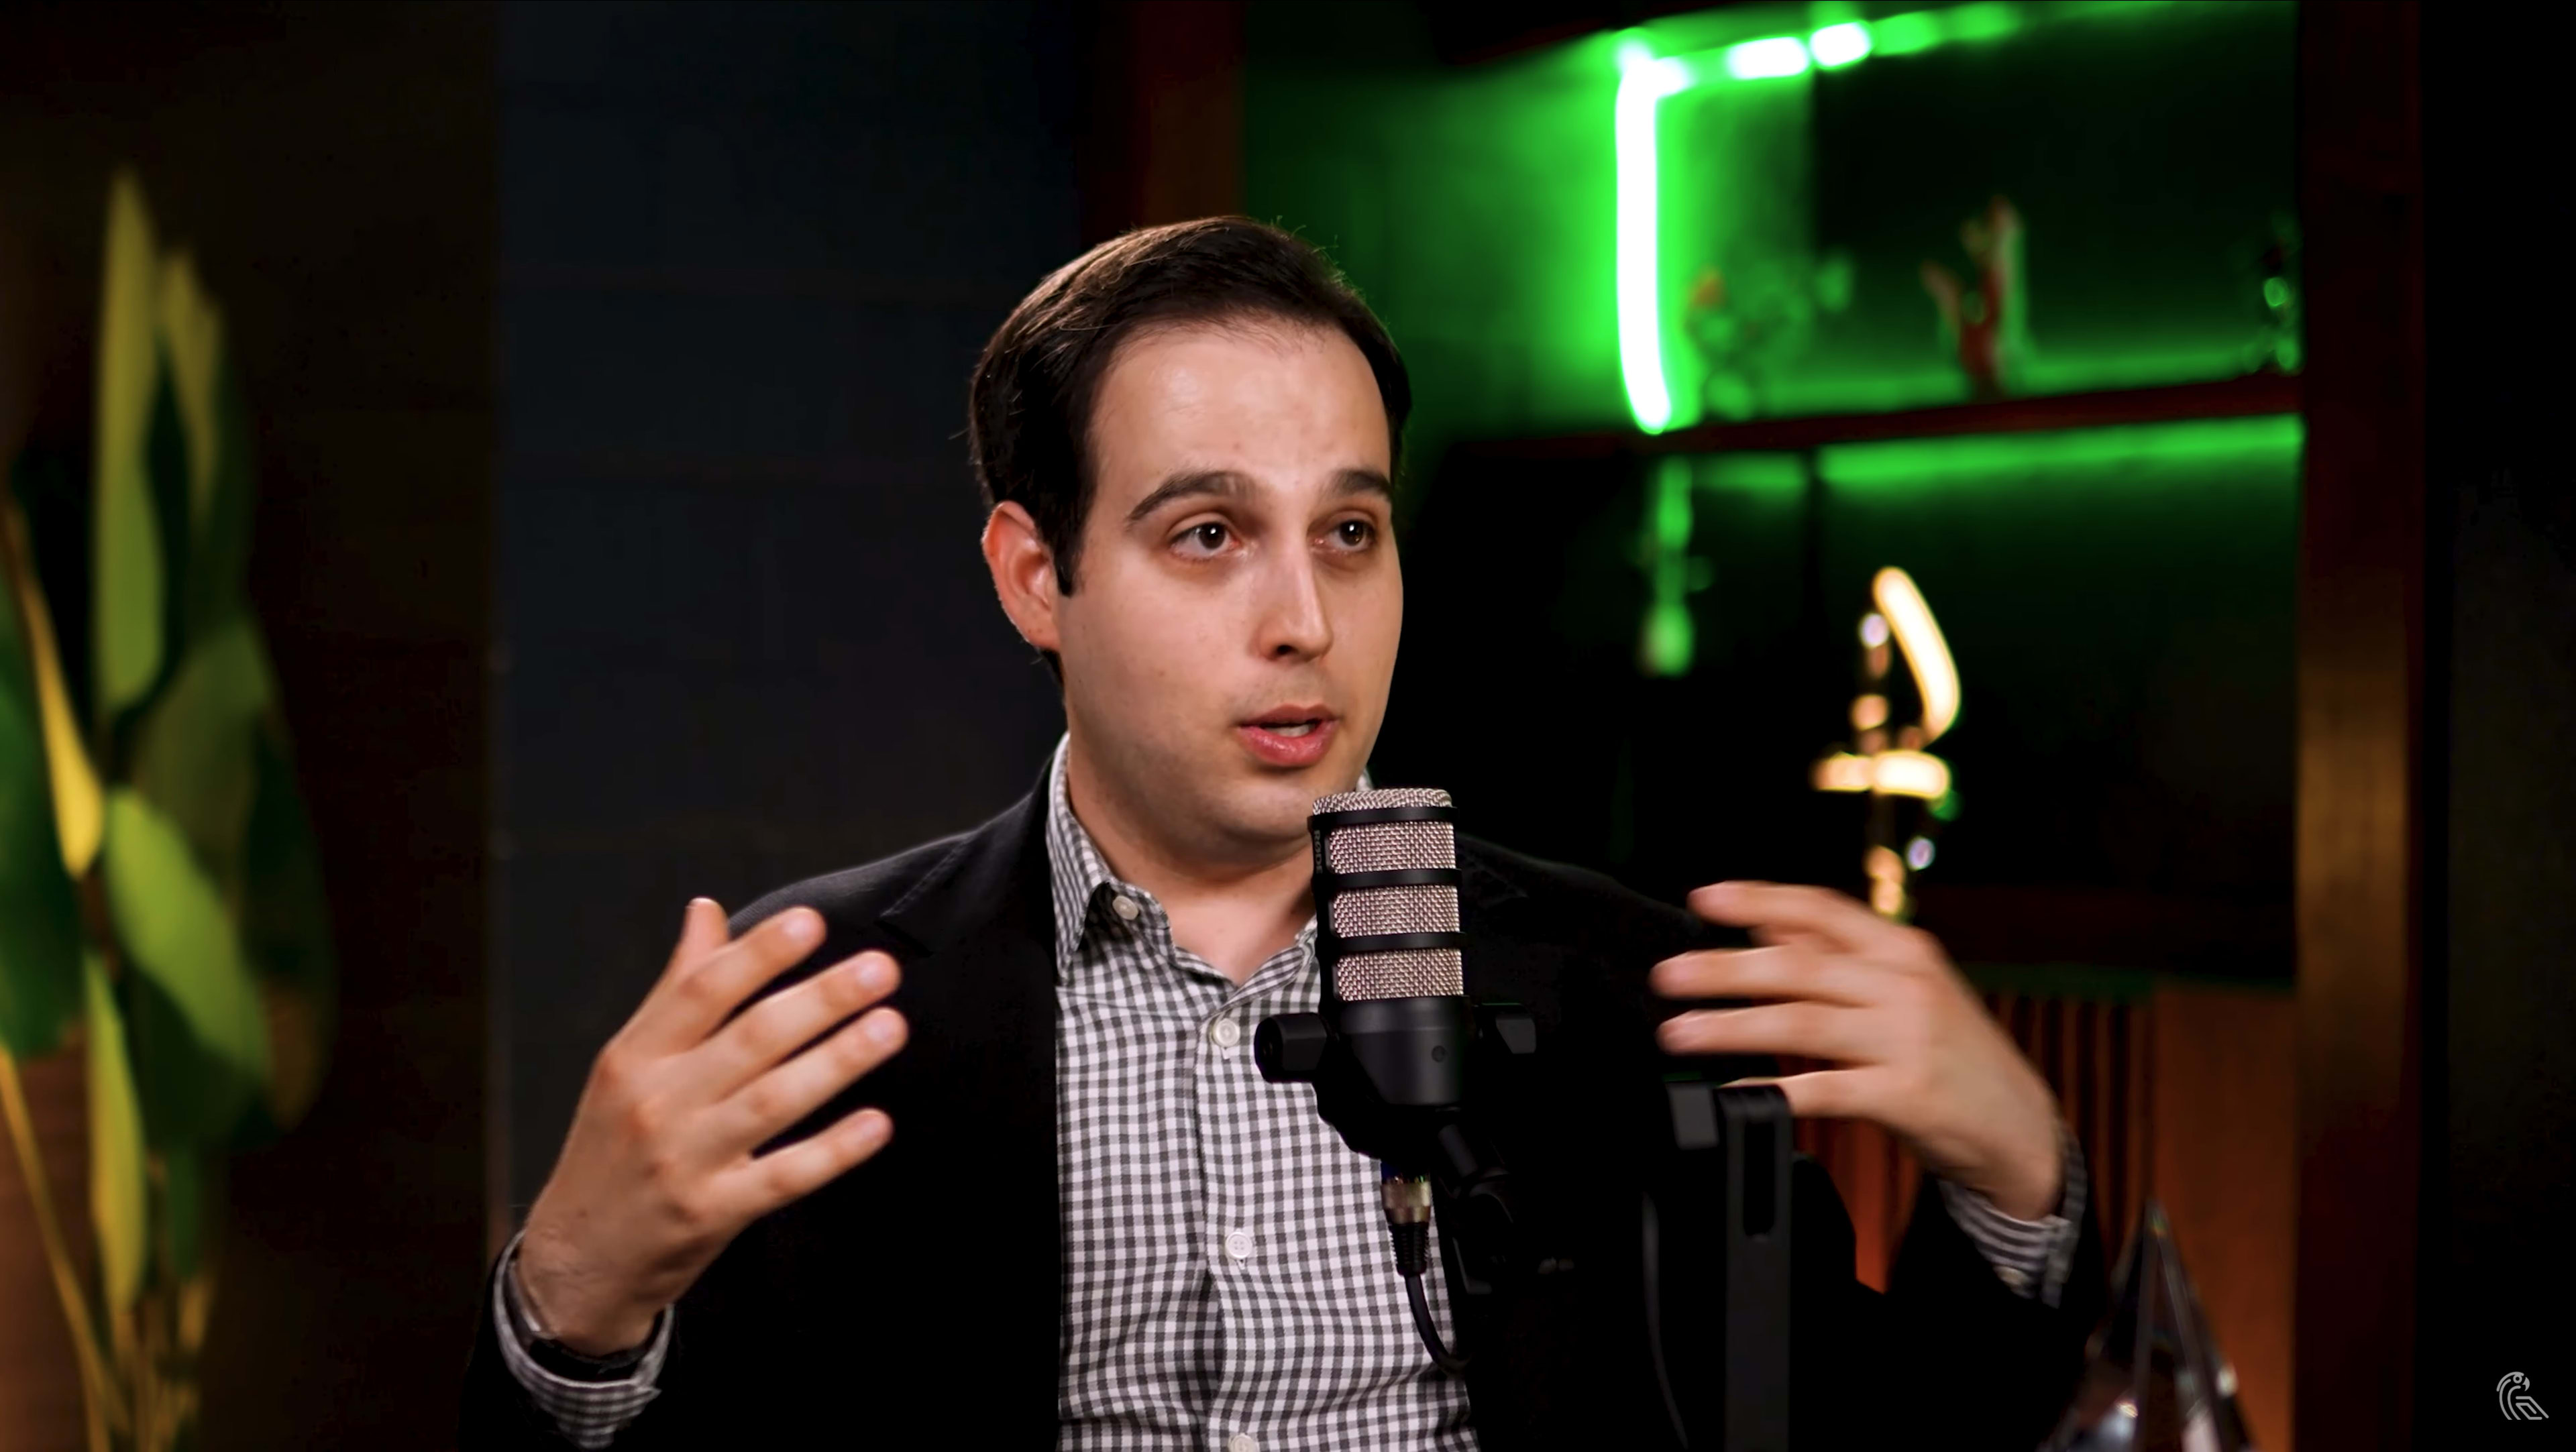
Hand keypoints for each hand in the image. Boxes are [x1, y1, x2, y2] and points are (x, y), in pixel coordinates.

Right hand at [516, 900, 906, 1351]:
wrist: (576, 1260)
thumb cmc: (612, 1147)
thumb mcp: (627, 1063)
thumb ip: (676, 989)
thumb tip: (707, 909)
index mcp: (635, 1056)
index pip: (702, 990)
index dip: (758, 953)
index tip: (812, 922)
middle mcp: (657, 1103)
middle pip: (750, 1039)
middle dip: (821, 998)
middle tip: (881, 968)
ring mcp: (684, 1161)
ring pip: (773, 1101)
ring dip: (838, 1060)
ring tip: (891, 1025)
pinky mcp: (712, 1214)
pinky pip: (784, 1176)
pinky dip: (832, 1150)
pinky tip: (877, 1124)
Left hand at [1651, 882, 2062, 1219]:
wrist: (2019, 1126)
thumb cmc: (1951, 1053)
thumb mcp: (1905, 987)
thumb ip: (1837, 954)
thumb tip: (1765, 920)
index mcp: (1902, 951)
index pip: (1821, 910)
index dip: (1758, 898)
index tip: (1703, 897)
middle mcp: (1904, 986)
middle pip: (1799, 965)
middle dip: (1724, 968)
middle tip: (1667, 976)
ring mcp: (1907, 1039)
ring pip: (1802, 1022)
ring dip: (1731, 1027)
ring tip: (1678, 1034)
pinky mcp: (1907, 1095)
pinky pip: (1824, 1090)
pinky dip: (1773, 1092)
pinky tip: (1732, 1094)